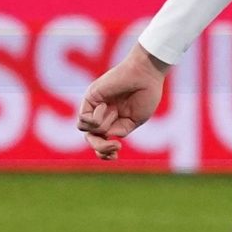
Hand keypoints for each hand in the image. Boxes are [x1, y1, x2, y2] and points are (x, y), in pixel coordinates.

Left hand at [77, 45, 170, 159]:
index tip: (115, 156)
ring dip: (101, 128)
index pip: (102, 142)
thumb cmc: (146, 94)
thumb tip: (107, 136)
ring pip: (86, 130)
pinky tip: (107, 107)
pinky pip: (84, 119)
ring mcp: (95, 107)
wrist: (146, 74)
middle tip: (115, 146)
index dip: (104, 153)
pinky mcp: (90, 99)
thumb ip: (120, 130)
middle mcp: (103, 115)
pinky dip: (95, 118)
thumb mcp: (135, 120)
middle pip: (92, 139)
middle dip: (101, 148)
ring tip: (114, 114)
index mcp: (115, 121)